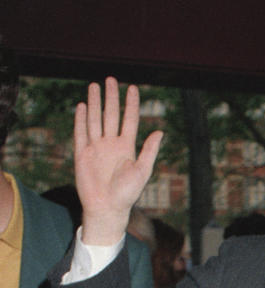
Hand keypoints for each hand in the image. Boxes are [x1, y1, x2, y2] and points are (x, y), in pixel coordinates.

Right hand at [74, 78, 163, 244]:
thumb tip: (159, 131)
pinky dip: (81, 119)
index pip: (129, 119)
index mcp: (127, 147)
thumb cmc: (127, 194)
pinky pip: (81, 133)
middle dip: (111, 97)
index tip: (132, 87)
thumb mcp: (142, 171)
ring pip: (95, 119)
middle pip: (111, 114)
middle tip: (110, 79)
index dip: (131, 104)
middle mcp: (111, 144)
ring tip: (94, 86)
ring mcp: (96, 148)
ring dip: (94, 103)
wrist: (107, 208)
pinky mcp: (82, 154)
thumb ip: (149, 151)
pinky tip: (82, 106)